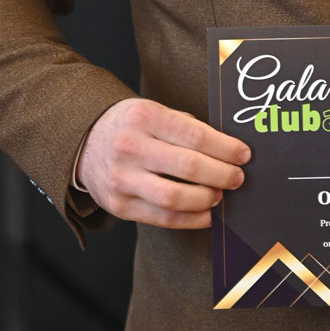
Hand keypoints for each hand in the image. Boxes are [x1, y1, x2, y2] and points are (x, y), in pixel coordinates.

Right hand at [77, 98, 251, 228]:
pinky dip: (190, 220)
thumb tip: (228, 148)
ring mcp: (122, 179)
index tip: (244, 154)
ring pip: (174, 197)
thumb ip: (186, 127)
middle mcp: (130, 147)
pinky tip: (206, 214)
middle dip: (221, 175)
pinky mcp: (119, 206)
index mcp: (144, 117)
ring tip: (220, 195)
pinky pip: (162, 218)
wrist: (85, 143)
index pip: (195, 135)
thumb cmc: (132, 126)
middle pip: (188, 167)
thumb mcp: (154, 111)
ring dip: (206, 199)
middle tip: (237, 177)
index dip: (225, 148)